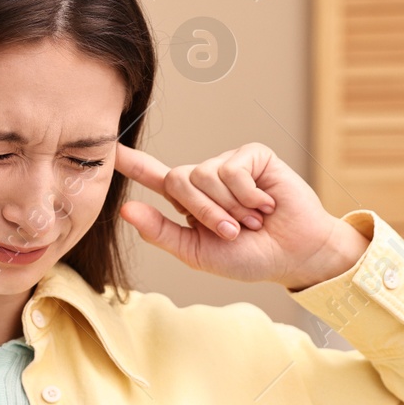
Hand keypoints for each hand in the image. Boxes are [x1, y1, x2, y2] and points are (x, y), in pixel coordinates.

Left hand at [114, 141, 369, 287]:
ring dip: (230, 207)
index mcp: (189, 201)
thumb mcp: (197, 252)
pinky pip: (233, 169)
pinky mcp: (254, 156)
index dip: (132, 163)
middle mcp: (206, 178)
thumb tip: (126, 208)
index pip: (155, 176)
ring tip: (251, 220)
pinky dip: (248, 195)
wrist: (294, 255)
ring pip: (205, 175)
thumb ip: (162, 232)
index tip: (109, 148)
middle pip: (178, 180)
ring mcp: (229, 164)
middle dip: (203, 212)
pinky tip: (265, 204)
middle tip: (231, 232)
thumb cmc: (248, 257)